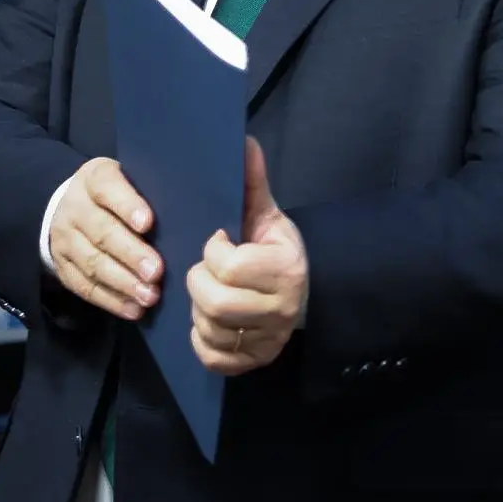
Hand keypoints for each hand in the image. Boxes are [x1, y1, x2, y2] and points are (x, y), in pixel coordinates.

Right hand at [47, 157, 162, 320]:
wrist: (70, 206)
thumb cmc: (118, 193)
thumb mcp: (129, 178)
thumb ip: (150, 191)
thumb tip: (188, 213)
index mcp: (94, 178)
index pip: (107, 187)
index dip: (127, 205)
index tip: (148, 223)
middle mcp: (74, 207)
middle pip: (101, 231)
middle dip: (131, 254)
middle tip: (156, 272)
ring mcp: (64, 239)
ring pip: (92, 263)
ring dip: (123, 282)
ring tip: (150, 296)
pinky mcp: (62, 267)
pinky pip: (84, 287)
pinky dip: (110, 300)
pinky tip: (133, 309)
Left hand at [188, 136, 308, 375]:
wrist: (304, 293)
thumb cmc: (276, 251)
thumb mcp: (268, 216)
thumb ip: (251, 183)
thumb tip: (242, 140)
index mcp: (285, 268)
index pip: (230, 265)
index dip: (213, 251)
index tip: (219, 241)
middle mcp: (281, 309)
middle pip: (215, 301)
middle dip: (198, 282)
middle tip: (205, 271)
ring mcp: (268, 339)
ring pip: (210, 329)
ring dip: (198, 311)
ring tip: (207, 294)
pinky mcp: (255, 361)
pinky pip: (213, 356)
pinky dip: (202, 340)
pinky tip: (207, 322)